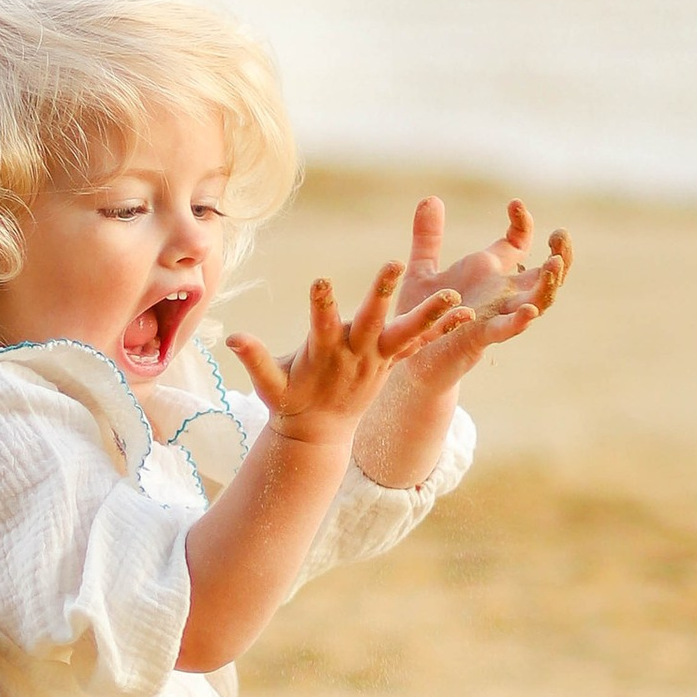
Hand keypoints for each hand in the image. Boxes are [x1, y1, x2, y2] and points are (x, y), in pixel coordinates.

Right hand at [224, 262, 467, 448]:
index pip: (320, 324)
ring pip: (406, 333)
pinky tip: (467, 313)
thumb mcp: (268, 385)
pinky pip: (419, 345)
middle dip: (382, 292)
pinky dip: (441, 331)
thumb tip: (229, 338)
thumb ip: (254, 360)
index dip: (321, 304)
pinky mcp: (391, 363)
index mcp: (324, 354)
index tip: (320, 280)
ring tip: (453, 293)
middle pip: (371, 320)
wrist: (318, 435)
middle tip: (395, 261)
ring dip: (429, 313)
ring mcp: (377, 361)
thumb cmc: (288, 403)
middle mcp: (355, 356)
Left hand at [387, 197, 570, 391]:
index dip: (522, 223)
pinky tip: (529, 311)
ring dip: (549, 285)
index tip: (514, 204)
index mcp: (490, 274)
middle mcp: (500, 295)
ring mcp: (495, 316)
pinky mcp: (481, 338)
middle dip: (560, 256)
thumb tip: (431, 198)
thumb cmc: (422, 314)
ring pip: (535, 302)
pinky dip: (519, 322)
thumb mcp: (423, 269)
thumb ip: (428, 237)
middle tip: (562, 235)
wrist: (410, 358)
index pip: (518, 244)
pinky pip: (506, 330)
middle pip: (544, 275)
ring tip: (555, 264)